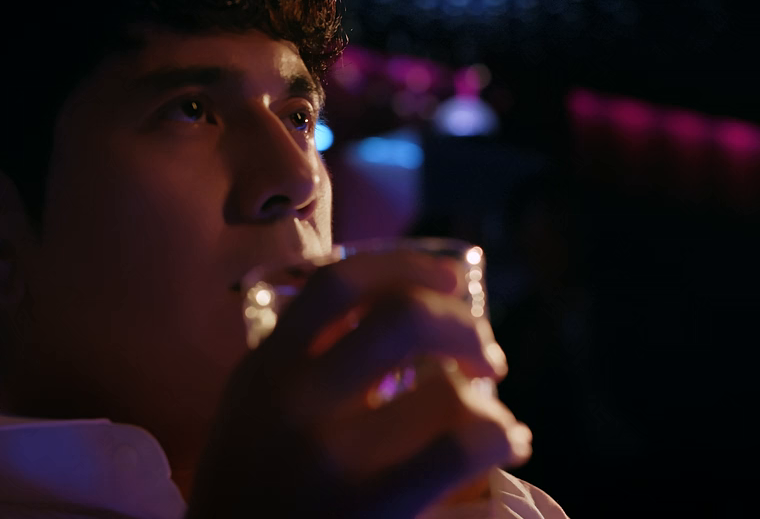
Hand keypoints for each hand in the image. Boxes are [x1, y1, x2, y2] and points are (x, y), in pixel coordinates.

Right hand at [185, 249, 530, 518]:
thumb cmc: (252, 501)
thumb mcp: (251, 418)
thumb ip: (299, 367)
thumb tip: (394, 312)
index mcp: (265, 371)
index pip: (338, 284)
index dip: (405, 266)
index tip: (447, 277)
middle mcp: (293, 405)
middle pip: (403, 318)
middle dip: (464, 327)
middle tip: (488, 358)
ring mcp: (329, 461)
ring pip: (446, 392)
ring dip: (490, 402)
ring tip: (499, 425)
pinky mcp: (369, 514)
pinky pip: (461, 451)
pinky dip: (500, 439)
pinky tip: (507, 449)